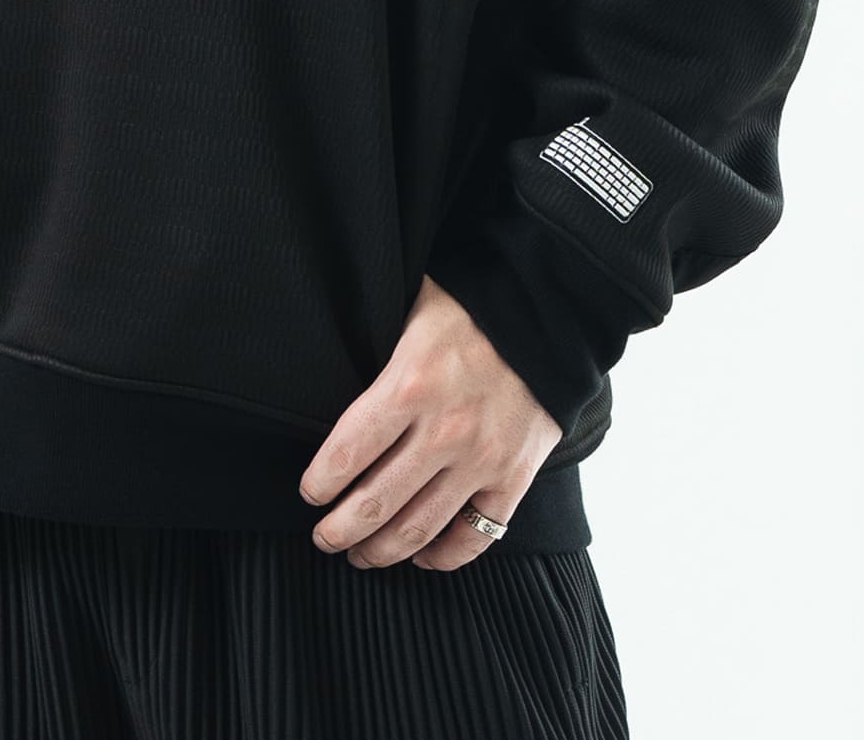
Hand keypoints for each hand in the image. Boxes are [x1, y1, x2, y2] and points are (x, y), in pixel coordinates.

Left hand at [301, 277, 561, 571]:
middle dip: (337, 531)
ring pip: (418, 529)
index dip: (318, 484)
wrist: (552, 312)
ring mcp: (483, 459)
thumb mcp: (413, 310)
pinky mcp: (516, 476)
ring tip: (361, 554)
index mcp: (410, 385)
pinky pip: (476, 535)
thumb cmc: (474, 306)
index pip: (346, 454)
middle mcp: (445, 431)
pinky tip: (422, 556)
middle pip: (374, 504)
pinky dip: (444, 556)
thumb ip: (374, 345)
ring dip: (380, 551)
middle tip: (324, 537)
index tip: (310, 493)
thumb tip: (327, 358)